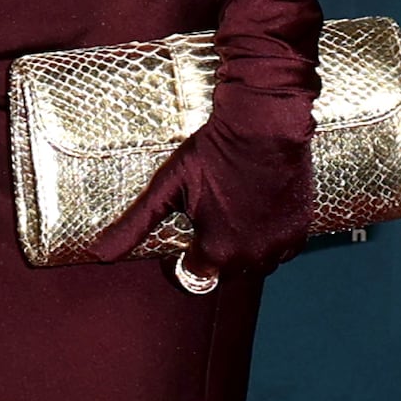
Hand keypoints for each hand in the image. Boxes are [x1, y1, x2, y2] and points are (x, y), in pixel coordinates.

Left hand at [141, 115, 315, 290]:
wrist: (264, 125)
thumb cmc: (212, 154)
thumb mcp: (167, 189)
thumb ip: (134, 226)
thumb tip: (99, 254)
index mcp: (217, 253)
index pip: (194, 275)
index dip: (185, 254)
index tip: (185, 231)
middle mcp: (253, 258)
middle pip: (225, 271)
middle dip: (214, 251)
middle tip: (208, 215)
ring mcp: (281, 245)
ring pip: (255, 263)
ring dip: (243, 247)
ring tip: (232, 212)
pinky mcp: (301, 230)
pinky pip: (281, 249)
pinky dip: (269, 237)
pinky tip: (256, 210)